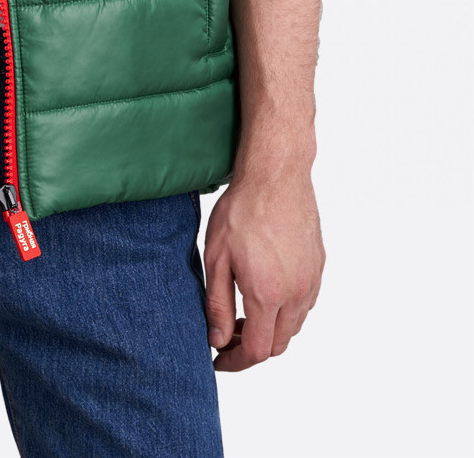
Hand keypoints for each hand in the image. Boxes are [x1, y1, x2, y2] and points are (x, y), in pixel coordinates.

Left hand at [202, 166, 324, 371]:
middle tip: (227, 334)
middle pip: (277, 344)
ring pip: (294, 326)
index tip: (219, 359)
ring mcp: (311, 280)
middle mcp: (295, 294)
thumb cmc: (242, 209)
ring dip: (270, 330)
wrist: (276, 174)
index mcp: (267, 294)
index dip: (235, 362)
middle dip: (251, 348)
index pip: (256, 350)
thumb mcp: (217, 256)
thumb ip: (217, 303)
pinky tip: (267, 291)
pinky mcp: (319, 266)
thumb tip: (217, 339)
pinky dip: (286, 311)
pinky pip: (305, 303)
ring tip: (244, 313)